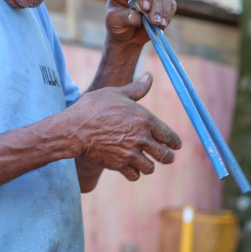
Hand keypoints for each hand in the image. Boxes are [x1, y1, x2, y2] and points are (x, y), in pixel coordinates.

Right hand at [64, 74, 180, 181]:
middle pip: (164, 155)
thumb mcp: (115, 93)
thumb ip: (136, 88)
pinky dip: (134, 173)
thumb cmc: (93, 107)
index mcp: (145, 119)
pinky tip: (131, 168)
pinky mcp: (118, 165)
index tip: (176, 146)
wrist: (74, 129)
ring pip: (150, 168)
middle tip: (166, 158)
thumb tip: (149, 76)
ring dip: (149, 166)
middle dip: (167, 157)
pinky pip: (134, 175)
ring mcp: (130, 153)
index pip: (169, 136)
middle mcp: (141, 138)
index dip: (175, 143)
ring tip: (146, 164)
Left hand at [105, 0, 176, 47]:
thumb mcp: (115, 22)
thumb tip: (137, 17)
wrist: (126, 35)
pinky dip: (168, 15)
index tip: (145, 8)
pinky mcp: (163, 1)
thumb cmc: (118, 25)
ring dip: (164, 9)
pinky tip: (162, 25)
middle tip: (154, 21)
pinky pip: (171, 4)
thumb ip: (125, 18)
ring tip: (160, 24)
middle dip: (156, 6)